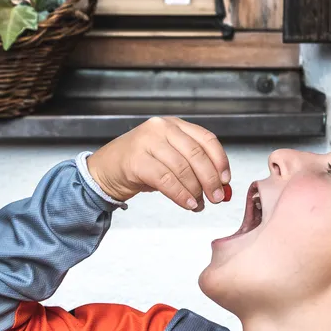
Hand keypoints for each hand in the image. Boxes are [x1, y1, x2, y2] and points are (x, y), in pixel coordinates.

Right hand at [87, 116, 230, 207]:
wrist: (104, 171)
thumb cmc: (138, 167)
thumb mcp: (168, 159)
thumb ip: (191, 167)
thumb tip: (219, 186)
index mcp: (174, 125)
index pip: (206, 139)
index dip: (220, 161)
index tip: (226, 180)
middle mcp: (161, 128)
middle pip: (196, 154)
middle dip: (210, 179)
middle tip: (217, 197)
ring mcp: (147, 141)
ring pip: (182, 169)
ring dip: (195, 191)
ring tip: (199, 204)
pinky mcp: (136, 160)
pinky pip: (166, 180)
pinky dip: (180, 195)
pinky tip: (187, 204)